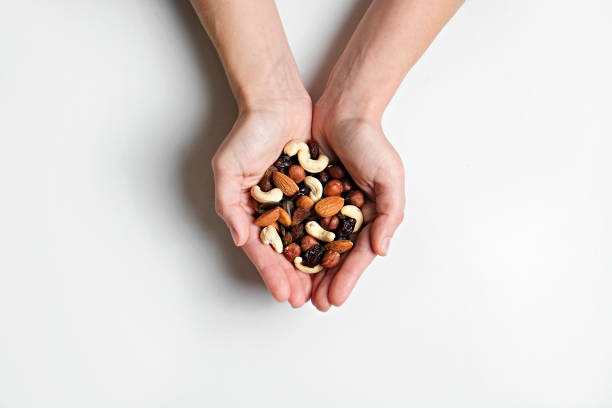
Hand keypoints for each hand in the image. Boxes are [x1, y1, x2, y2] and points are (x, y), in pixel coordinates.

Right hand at [212, 96, 314, 306]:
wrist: (277, 102)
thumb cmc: (248, 134)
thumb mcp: (227, 169)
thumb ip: (230, 206)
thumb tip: (241, 240)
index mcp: (251, 211)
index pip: (262, 250)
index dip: (272, 273)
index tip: (284, 294)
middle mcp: (273, 210)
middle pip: (285, 252)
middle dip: (294, 277)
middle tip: (305, 300)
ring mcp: (295, 201)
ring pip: (306, 240)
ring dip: (313, 265)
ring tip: (323, 288)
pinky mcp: (315, 189)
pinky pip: (323, 218)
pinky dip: (328, 237)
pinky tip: (337, 255)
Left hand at [310, 103, 405, 310]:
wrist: (344, 110)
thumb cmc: (371, 143)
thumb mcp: (390, 178)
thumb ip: (390, 215)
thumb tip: (381, 251)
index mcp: (370, 216)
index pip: (357, 256)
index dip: (346, 279)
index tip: (333, 300)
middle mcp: (347, 215)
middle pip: (334, 256)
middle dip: (325, 281)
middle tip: (314, 304)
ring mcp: (325, 206)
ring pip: (313, 244)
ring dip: (306, 268)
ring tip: (298, 290)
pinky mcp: (305, 192)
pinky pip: (297, 221)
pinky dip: (291, 240)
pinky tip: (283, 257)